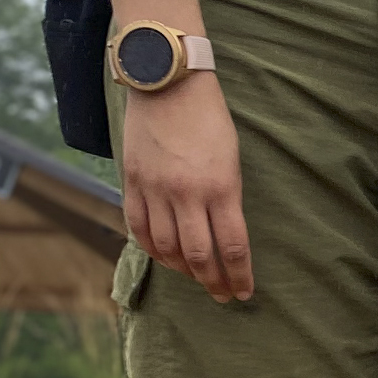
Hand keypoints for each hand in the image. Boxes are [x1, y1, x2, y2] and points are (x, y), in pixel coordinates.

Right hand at [120, 70, 252, 300]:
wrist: (166, 81)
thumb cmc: (208, 118)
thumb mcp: (231, 159)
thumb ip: (227, 199)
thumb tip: (225, 238)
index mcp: (221, 187)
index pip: (233, 247)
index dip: (239, 277)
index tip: (244, 293)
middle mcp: (187, 193)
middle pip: (200, 256)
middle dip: (214, 282)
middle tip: (222, 295)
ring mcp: (156, 189)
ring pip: (167, 248)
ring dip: (183, 270)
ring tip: (195, 276)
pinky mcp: (132, 181)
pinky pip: (138, 228)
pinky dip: (152, 249)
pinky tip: (164, 257)